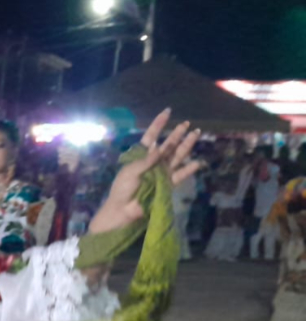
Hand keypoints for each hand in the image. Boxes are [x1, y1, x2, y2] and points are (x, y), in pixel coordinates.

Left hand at [89, 108, 202, 233]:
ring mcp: (162, 172)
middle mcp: (154, 162)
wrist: (124, 209)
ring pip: (177, 156)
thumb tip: (159, 149)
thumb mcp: (130, 171)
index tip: (167, 112)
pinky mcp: (168, 184)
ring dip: (186, 146)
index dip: (158, 124)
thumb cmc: (123, 188)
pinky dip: (189, 169)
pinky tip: (198, 162)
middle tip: (186, 124)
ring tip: (195, 134)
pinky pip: (181, 175)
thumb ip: (145, 161)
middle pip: (168, 145)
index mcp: (141, 156)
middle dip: (177, 134)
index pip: (151, 136)